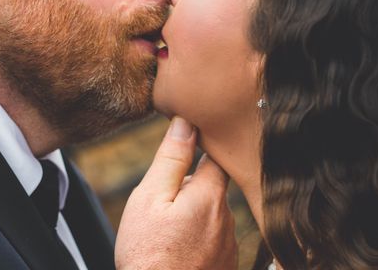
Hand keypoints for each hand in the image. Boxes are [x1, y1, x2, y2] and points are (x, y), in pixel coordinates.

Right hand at [115, 117, 237, 269]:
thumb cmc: (148, 255)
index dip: (201, 148)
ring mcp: (228, 246)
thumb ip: (171, 158)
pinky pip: (211, 240)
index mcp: (211, 196)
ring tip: (165, 235)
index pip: (216, 157)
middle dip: (189, 189)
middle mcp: (228, 219)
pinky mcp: (225, 265)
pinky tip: (176, 252)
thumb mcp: (150, 198)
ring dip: (192, 216)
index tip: (187, 147)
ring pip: (210, 215)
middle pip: (211, 188)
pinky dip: (196, 240)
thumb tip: (186, 122)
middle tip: (162, 208)